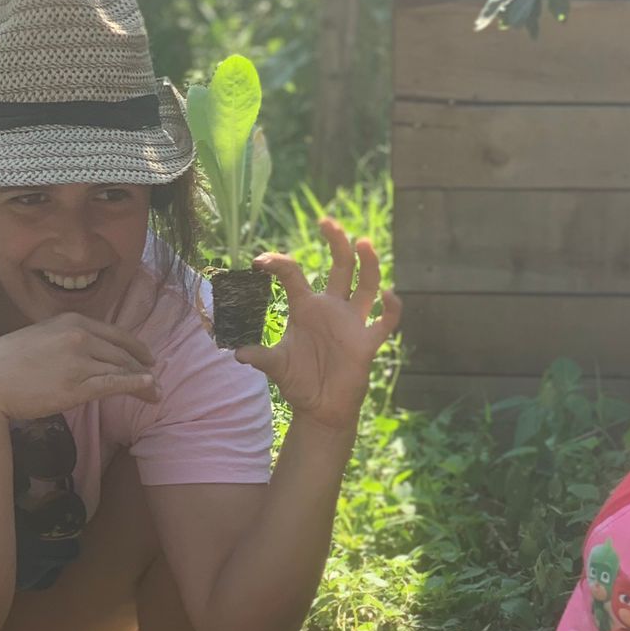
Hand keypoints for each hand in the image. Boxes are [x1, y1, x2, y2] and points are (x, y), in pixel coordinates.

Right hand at [0, 314, 160, 424]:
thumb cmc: (6, 363)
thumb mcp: (39, 338)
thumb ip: (62, 341)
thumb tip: (76, 353)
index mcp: (70, 320)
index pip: (113, 333)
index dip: (135, 346)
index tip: (147, 358)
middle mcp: (79, 336)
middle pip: (122, 352)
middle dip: (142, 367)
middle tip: (156, 381)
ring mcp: (79, 360)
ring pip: (121, 369)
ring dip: (143, 382)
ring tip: (156, 394)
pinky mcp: (77, 385)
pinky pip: (114, 384)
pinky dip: (135, 385)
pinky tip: (149, 388)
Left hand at [240, 221, 400, 432]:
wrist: (320, 409)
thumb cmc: (299, 382)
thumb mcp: (276, 366)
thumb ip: (260, 356)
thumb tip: (238, 353)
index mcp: (306, 308)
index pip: (293, 275)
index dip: (277, 263)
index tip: (259, 262)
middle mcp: (331, 309)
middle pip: (340, 266)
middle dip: (336, 242)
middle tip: (326, 221)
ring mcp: (351, 323)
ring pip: (366, 285)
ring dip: (368, 263)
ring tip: (363, 242)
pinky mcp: (366, 342)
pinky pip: (385, 321)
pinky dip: (391, 308)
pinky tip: (388, 295)